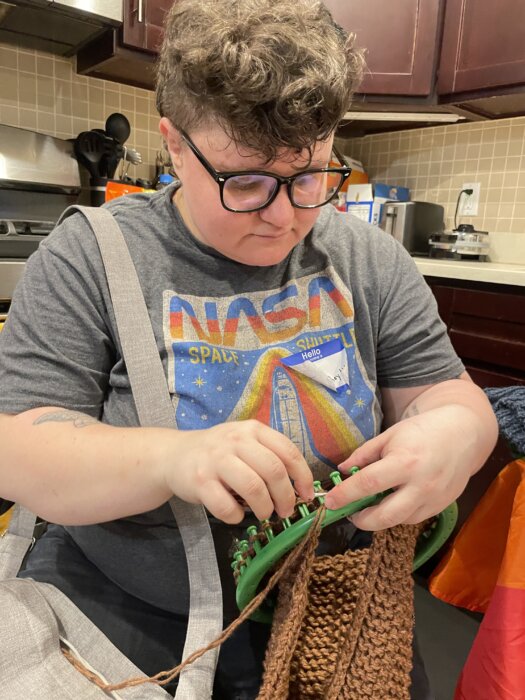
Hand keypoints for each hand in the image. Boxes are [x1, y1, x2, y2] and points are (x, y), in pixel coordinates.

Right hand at [160, 419, 313, 523]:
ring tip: (264, 514)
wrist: (174, 455)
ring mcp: (216, 460)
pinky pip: (227, 507)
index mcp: (253, 430)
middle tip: (285, 511)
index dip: (303, 476)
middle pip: (273, 471)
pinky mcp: (200, 482)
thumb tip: (300, 487)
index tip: (307, 495)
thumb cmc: (219, 452)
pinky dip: (237, 516)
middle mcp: (235, 441)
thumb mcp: (245, 443)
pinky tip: (236, 514)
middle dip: (286, 497)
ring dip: (265, 508)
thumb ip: (270, 456)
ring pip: (253, 488)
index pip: (288, 452)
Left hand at [324, 405, 482, 530]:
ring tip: (369, 505)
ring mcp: (433, 499)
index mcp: (405, 462)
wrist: (463, 434)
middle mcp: (421, 485)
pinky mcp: (441, 507)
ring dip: (379, 518)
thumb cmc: (422, 431)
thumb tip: (341, 471)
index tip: (329, 501)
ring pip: (398, 521)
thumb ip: (364, 454)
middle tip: (348, 511)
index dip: (345, 494)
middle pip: (384, 516)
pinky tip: (392, 501)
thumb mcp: (389, 435)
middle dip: (361, 519)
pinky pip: (413, 518)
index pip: (368, 484)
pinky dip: (397, 514)